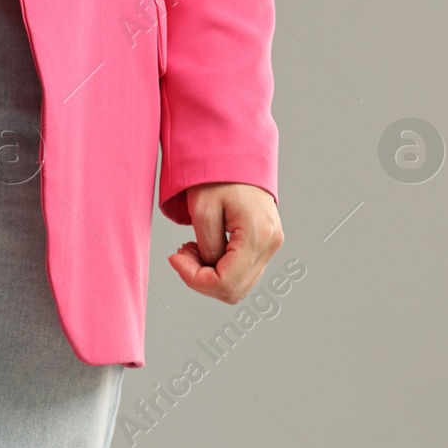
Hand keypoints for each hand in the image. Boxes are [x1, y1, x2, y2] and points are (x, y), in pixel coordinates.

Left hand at [167, 183, 283, 303]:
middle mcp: (271, 244)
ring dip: (210, 276)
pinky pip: (242, 273)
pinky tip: (205, 249)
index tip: (175, 257)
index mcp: (257, 235)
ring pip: (238, 286)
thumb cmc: (218, 177)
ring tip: (192, 249)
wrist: (238, 157)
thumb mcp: (203, 210)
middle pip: (233, 291)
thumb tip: (208, 270)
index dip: (194, 279)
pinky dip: (219, 269)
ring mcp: (271, 245)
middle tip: (182, 254)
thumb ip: (206, 247)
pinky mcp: (266, 244)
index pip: (225, 282)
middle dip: (200, 280)